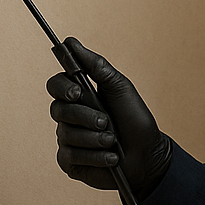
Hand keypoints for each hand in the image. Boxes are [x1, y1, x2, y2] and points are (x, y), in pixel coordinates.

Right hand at [46, 37, 172, 199]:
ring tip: (113, 142)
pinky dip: (95, 157)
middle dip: (85, 116)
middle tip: (106, 122)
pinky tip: (110, 158)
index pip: (55, 85)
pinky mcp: (70, 162)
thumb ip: (96, 66)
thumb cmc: (135, 120)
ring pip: (66, 135)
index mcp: (79, 96)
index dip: (62, 88)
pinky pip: (70, 156)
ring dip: (95, 139)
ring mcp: (68, 140)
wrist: (149, 155)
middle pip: (59, 110)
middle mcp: (69, 117)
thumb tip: (71, 42)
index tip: (77, 92)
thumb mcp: (120, 88)